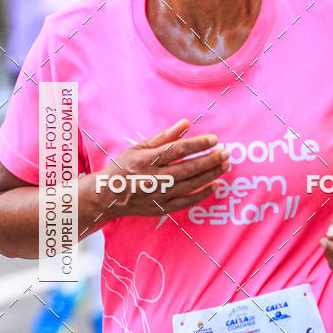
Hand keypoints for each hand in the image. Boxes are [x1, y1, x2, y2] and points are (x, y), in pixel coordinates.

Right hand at [93, 118, 229, 218]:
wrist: (106, 197)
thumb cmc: (123, 168)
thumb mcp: (138, 147)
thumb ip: (163, 136)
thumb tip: (185, 123)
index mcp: (147, 160)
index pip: (178, 150)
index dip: (198, 144)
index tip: (214, 139)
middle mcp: (154, 178)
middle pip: (188, 168)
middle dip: (210, 160)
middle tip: (226, 153)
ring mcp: (158, 195)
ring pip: (190, 184)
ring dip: (211, 175)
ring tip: (225, 165)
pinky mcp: (161, 208)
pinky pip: (186, 202)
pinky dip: (202, 194)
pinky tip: (215, 185)